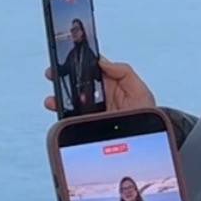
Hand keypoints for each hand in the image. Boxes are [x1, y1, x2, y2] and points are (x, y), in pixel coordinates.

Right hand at [42, 56, 156, 114]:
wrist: (143, 144)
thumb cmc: (147, 117)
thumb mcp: (140, 92)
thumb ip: (124, 73)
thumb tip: (103, 62)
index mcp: (112, 85)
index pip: (92, 69)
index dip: (80, 62)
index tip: (68, 56)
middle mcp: (100, 97)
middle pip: (77, 84)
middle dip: (63, 78)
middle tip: (53, 74)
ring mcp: (92, 112)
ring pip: (72, 101)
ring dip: (60, 97)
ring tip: (54, 98)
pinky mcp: (87, 124)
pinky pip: (71, 117)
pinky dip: (62, 114)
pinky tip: (59, 110)